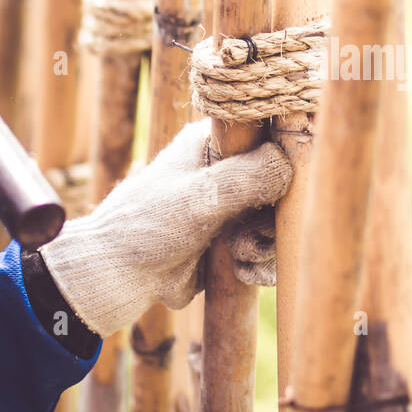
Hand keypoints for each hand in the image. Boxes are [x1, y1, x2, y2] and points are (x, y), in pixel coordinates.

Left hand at [39, 120, 292, 336]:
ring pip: (277, 221)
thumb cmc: (146, 227)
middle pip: (283, 183)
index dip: (290, 157)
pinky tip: (242, 272)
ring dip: (265, 244)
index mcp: (215, 143)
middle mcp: (227, 170)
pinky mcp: (232, 239)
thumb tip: (291, 162)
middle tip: (254, 238)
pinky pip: (266, 249)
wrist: (116, 277)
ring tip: (240, 256)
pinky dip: (260, 264)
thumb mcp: (199, 197)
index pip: (269, 134)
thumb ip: (247, 177)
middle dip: (275, 217)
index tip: (295, 185)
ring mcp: (232, 206)